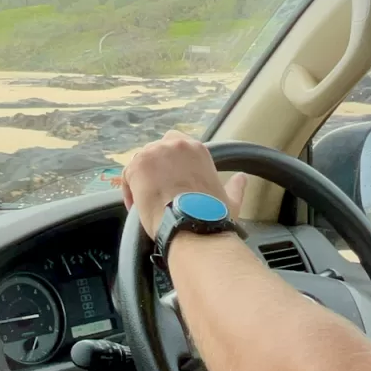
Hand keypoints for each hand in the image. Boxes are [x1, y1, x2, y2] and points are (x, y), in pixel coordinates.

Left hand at [118, 131, 244, 236]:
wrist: (191, 226)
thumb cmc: (211, 216)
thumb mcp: (229, 199)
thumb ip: (235, 186)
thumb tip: (243, 178)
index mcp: (197, 149)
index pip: (177, 144)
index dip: (170, 163)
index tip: (171, 181)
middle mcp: (175, 145)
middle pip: (156, 150)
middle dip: (155, 169)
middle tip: (158, 191)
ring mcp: (154, 152)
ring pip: (141, 162)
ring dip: (143, 180)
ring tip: (148, 202)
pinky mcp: (137, 166)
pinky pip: (127, 175)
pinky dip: (130, 190)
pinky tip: (138, 207)